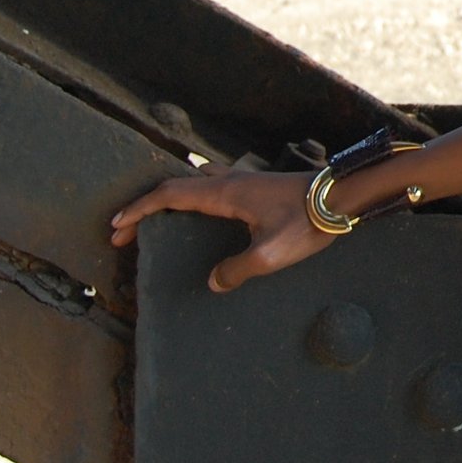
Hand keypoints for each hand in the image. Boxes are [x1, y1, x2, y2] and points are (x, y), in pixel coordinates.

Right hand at [108, 162, 334, 292]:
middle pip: (176, 187)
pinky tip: (202, 211)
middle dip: (146, 207)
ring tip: (156, 219)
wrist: (344, 196)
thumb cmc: (309, 222)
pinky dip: (194, 195)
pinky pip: (215, 185)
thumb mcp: (270, 255)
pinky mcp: (259, 186)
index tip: (117, 227)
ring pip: (195, 182)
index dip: (139, 210)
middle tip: (125, 231)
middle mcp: (231, 181)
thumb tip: (214, 282)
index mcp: (225, 194)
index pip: (169, 195)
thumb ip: (237, 269)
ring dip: (170, 198)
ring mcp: (246, 181)